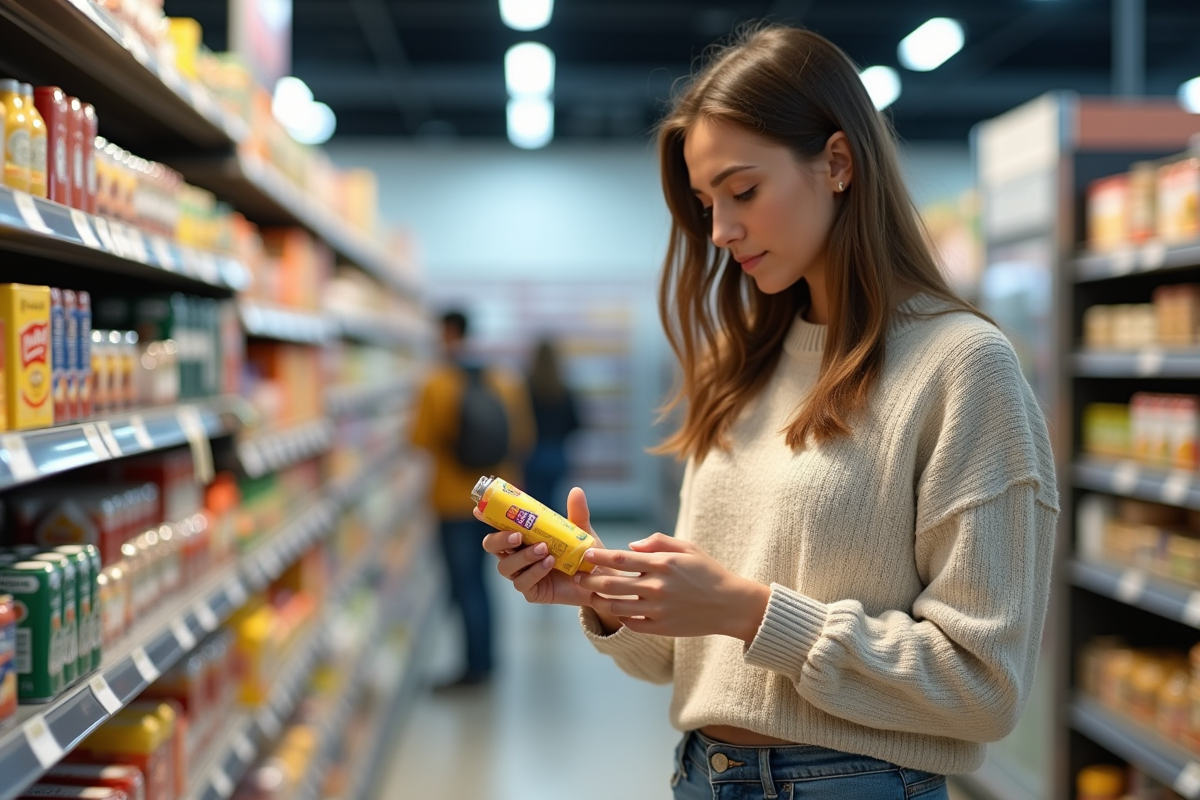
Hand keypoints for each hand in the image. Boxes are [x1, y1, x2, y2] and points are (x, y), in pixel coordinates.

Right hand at [479, 487, 606, 607]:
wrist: (599, 581)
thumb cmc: (584, 555)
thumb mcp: (581, 531)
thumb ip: (577, 513)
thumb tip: (576, 490)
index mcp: (524, 537)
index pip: (499, 526)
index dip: (487, 518)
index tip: (479, 510)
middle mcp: (517, 555)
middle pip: (492, 546)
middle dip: (500, 539)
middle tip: (518, 535)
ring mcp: (522, 574)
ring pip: (505, 566)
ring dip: (523, 556)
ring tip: (544, 550)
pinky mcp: (531, 592)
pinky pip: (522, 582)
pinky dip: (534, 571)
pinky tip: (548, 564)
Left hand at [574, 533, 770, 641]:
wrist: (730, 605)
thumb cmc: (708, 572)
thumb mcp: (687, 548)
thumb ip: (657, 542)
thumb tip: (630, 547)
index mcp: (662, 564)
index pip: (620, 559)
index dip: (598, 557)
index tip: (585, 554)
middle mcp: (657, 587)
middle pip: (611, 584)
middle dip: (589, 580)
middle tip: (577, 577)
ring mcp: (658, 610)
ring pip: (616, 607)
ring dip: (598, 601)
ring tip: (590, 595)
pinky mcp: (661, 628)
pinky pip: (631, 623)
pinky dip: (619, 617)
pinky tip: (615, 610)